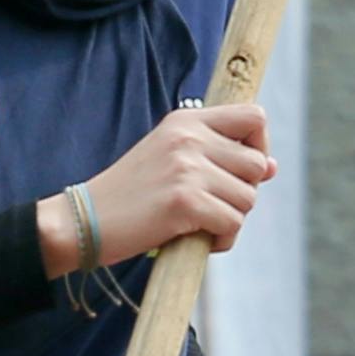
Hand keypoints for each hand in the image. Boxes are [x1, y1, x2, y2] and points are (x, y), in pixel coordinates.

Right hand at [66, 100, 271, 269]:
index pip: (254, 116)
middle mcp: (189, 137)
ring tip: (198, 223)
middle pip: (257, 164)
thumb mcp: (171, 159)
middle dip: (243, 192)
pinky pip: (233, 223)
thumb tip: (272, 166)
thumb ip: (218, 156)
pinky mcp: (185, 201)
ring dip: (231, 218)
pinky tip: (194, 237)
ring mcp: (187, 168)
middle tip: (210, 205)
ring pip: (248, 197)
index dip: (259, 146)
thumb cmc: (130, 195)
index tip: (239, 170)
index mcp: (186, 120)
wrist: (82, 221)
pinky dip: (221, 239)